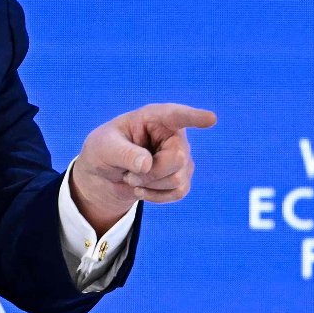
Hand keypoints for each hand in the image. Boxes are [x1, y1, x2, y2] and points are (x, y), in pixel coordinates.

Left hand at [70, 103, 217, 231]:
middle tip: (129, 173)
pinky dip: (156, 196)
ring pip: (177, 179)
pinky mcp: (182, 177)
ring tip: (132, 177)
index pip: (177, 116)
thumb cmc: (103, 151)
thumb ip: (123, 153)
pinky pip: (179, 192)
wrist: (105, 175)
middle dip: (151, 173)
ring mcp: (182, 156)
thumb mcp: (103, 148)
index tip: (210, 119)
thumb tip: (147, 164)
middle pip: (178, 158)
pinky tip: (142, 189)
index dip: (194, 117)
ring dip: (150, 185)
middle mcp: (173, 135)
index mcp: (155, 117)